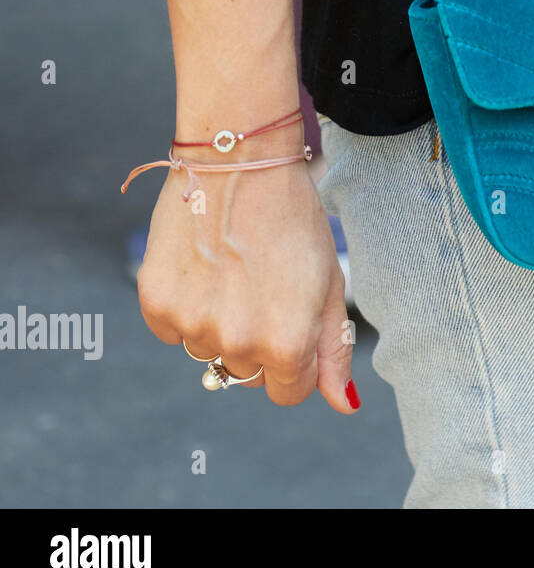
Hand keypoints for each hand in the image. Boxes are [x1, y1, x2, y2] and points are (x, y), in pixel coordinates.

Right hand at [136, 137, 356, 413]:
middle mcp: (236, 343)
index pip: (288, 393)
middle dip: (260, 341)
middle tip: (264, 286)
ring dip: (221, 325)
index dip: (296, 363)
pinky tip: (204, 267)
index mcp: (286, 344)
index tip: (293, 324)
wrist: (239, 163)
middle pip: (248, 373)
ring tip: (235, 271)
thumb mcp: (329, 283)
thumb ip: (333, 350)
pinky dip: (187, 308)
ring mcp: (192, 325)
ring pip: (209, 351)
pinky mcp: (156, 303)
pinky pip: (172, 331)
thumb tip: (344, 404)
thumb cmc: (294, 220)